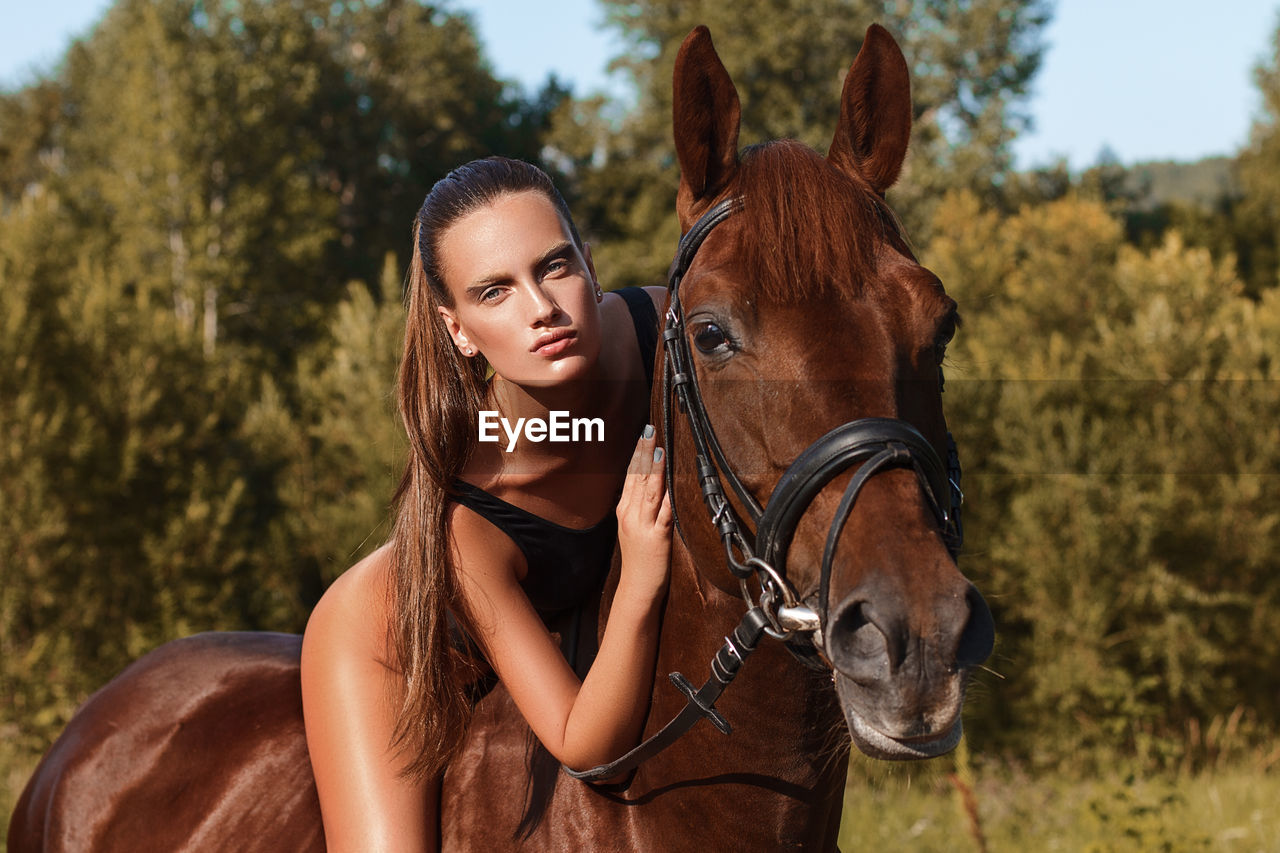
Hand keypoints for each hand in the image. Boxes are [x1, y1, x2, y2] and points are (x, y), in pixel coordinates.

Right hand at [615, 425, 672, 599]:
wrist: (637, 588)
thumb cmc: (639, 560)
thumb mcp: (632, 528)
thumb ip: (638, 507)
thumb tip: (648, 486)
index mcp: (624, 511)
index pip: (630, 476)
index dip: (637, 454)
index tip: (643, 435)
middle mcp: (630, 514)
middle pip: (637, 478)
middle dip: (643, 452)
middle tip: (649, 429)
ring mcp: (642, 525)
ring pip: (648, 490)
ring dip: (653, 468)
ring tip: (658, 448)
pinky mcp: (657, 537)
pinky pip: (663, 512)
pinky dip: (666, 495)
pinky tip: (670, 481)